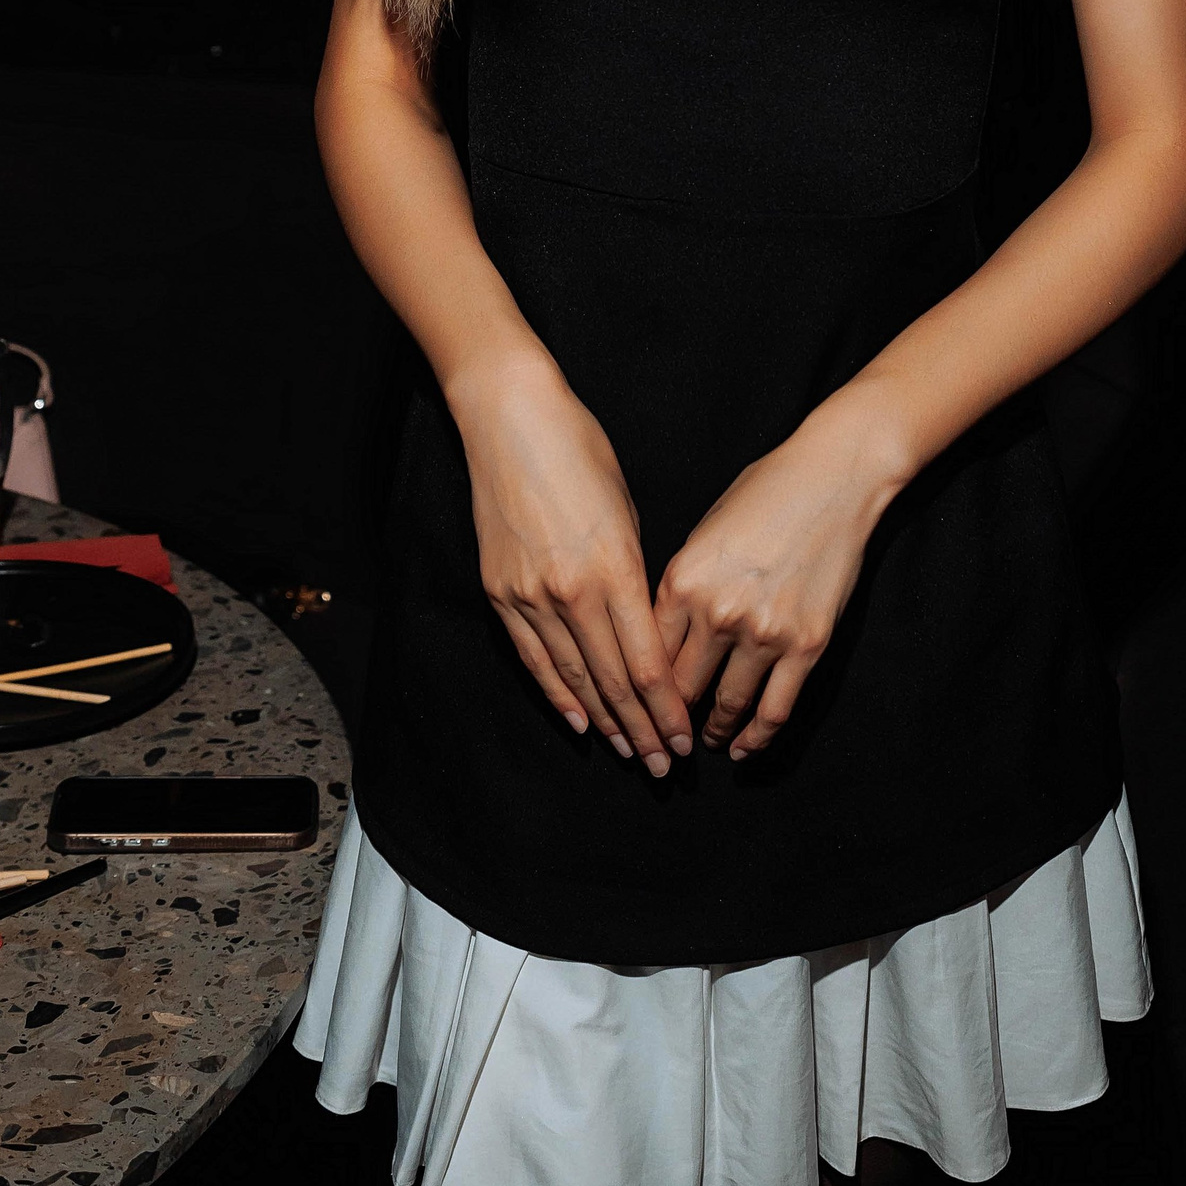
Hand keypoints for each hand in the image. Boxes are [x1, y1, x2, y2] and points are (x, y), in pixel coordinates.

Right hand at [449, 347, 692, 774]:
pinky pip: (533, 657)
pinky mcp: (500, 591)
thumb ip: (636, 573)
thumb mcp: (627, 510)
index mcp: (614, 568)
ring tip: (627, 752)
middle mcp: (571, 591)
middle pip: (613, 680)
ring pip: (574, 677)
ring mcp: (530, 594)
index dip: (667, 709)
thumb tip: (645, 623)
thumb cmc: (581, 451)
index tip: (685, 738)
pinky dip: (557, 693)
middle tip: (663, 765)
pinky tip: (577, 721)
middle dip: (642, 727)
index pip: (646, 662)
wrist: (510, 420)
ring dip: (604, 720)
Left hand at [653, 392, 907, 760]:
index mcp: (682, 580)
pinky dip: (757, 737)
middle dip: (670, 718)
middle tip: (664, 736)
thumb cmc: (766, 491)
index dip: (640, 688)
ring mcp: (764, 632)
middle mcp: (717, 612)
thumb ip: (682, 584)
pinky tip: (744, 748)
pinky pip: (775, 709)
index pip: (648, 654)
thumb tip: (664, 634)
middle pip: (681, 688)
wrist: (833, 477)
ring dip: (713, 732)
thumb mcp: (704, 531)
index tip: (637, 707)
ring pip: (727, 704)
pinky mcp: (806, 645)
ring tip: (707, 742)